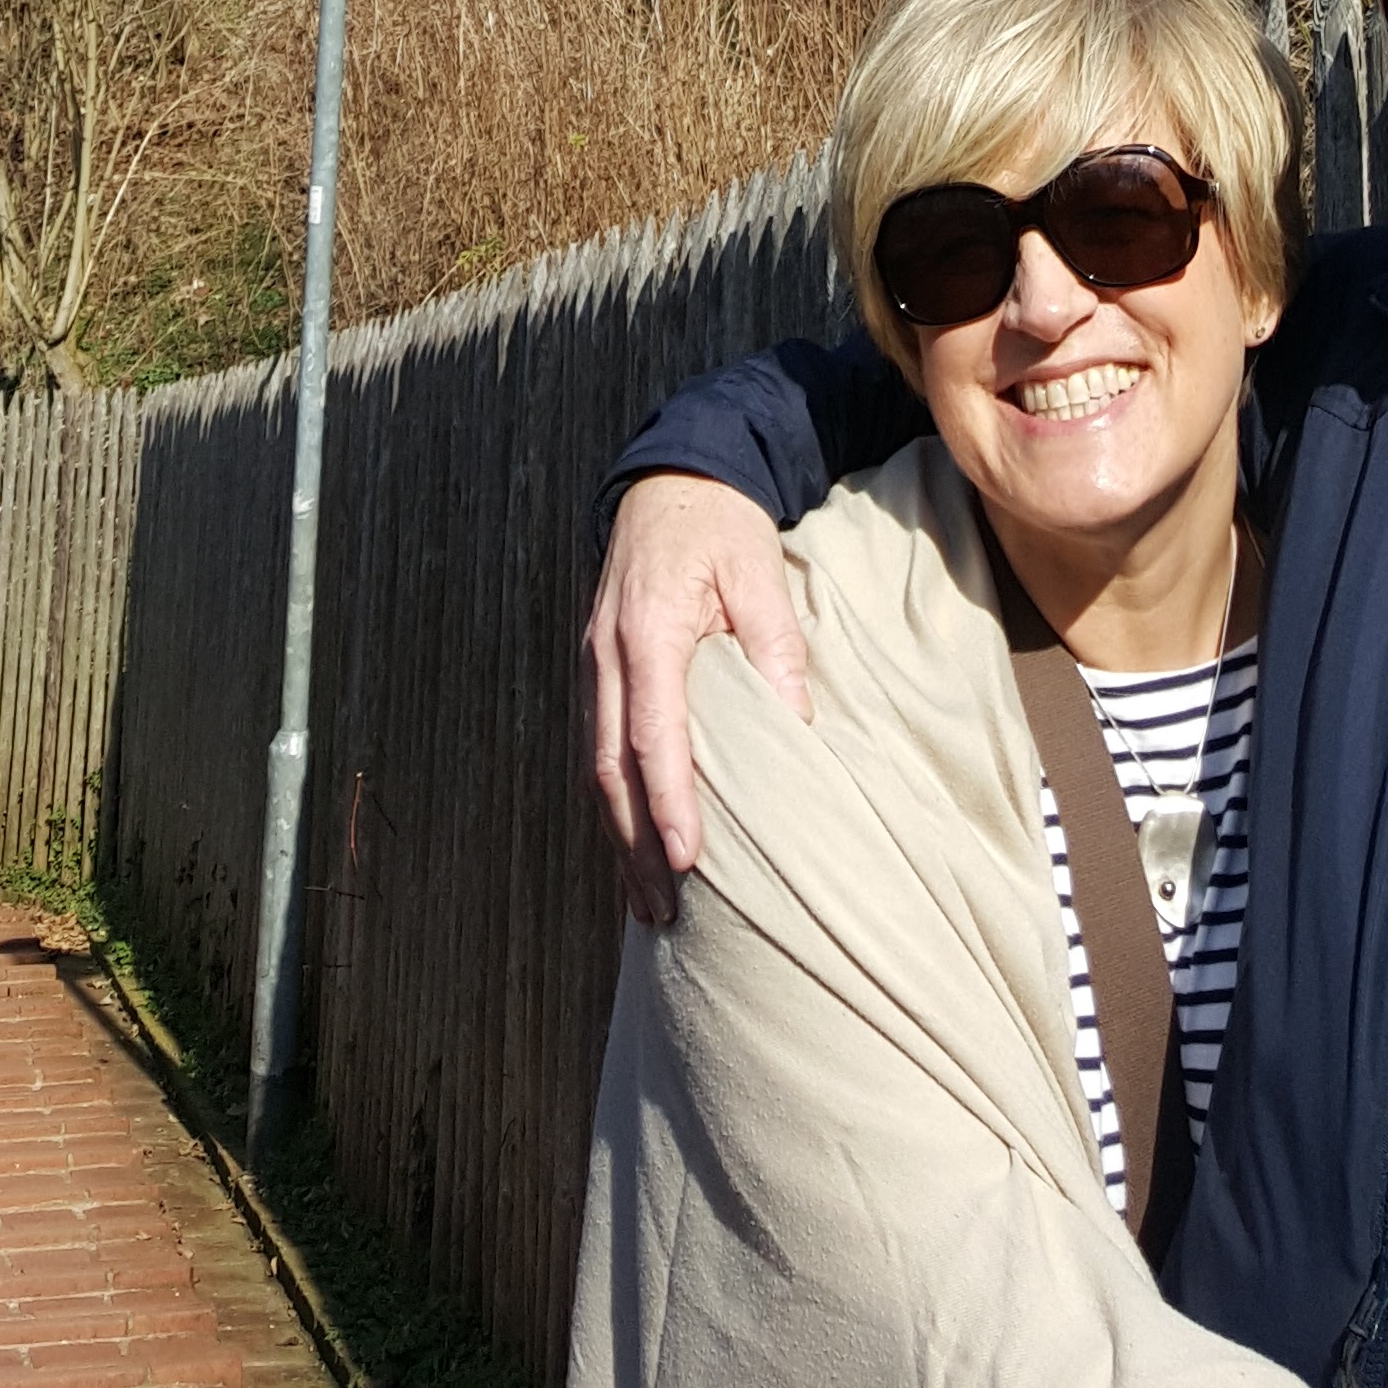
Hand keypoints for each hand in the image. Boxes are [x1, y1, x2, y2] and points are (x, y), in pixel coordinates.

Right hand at [580, 474, 809, 923]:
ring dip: (616, 835)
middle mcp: (606, 654)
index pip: (654, 732)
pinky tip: (628, 843)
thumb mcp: (758, 569)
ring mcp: (592, 663)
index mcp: (647, 630)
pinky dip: (610, 802)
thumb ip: (774, 644)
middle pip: (611, 767)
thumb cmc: (720, 524)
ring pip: (595, 766)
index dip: (669, 801)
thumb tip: (795, 722)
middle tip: (662, 908)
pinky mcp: (596, 671)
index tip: (686, 859)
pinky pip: (596, 747)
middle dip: (633, 843)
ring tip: (644, 901)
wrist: (669, 479)